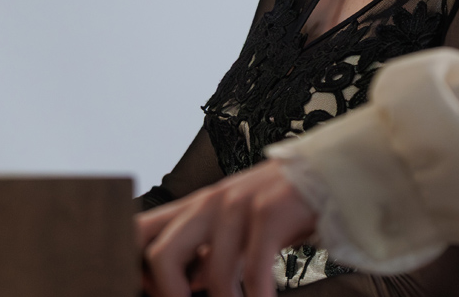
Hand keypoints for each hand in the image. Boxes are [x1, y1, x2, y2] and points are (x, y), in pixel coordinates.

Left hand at [137, 159, 317, 296]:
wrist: (327, 173)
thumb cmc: (279, 204)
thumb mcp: (233, 225)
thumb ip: (205, 250)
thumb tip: (185, 284)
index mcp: (194, 207)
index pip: (139, 232)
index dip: (131, 268)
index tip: (145, 293)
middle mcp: (210, 204)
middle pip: (162, 255)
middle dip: (169, 295)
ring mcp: (238, 207)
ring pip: (213, 272)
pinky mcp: (269, 213)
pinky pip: (254, 271)